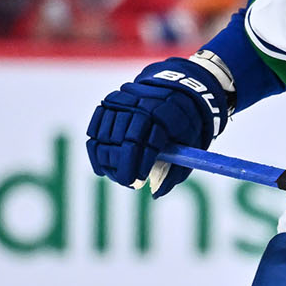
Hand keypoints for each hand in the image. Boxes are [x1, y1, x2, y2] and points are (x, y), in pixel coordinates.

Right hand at [85, 58, 229, 195]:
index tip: (139, 180)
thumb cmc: (184, 126)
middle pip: (125, 138)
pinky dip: (96, 149)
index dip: (141, 163)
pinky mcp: (110, 101)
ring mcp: (124, 100)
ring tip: (116, 174)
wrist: (176, 90)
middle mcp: (143, 103)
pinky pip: (96, 127)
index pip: (149, 140)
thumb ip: (174, 171)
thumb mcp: (190, 146)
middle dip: (123, 165)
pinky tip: (102, 165)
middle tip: (126, 181)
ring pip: (107, 134)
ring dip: (108, 159)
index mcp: (168, 114)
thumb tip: (155, 194)